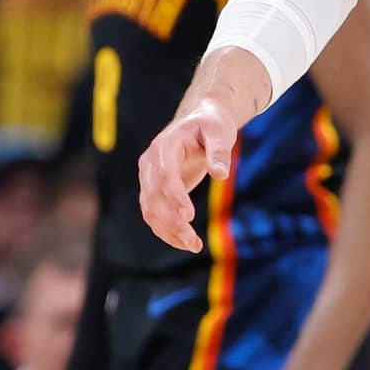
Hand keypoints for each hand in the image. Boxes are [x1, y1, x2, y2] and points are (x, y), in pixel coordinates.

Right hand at [140, 94, 243, 252]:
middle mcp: (150, 162)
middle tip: (194, 241)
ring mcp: (148, 177)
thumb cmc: (211, 125)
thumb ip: (219, 151)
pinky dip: (166, 231)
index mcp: (164, 145)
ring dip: (168, 231)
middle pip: (154, 196)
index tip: (189, 216)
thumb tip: (220, 175)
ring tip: (194, 246)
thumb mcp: (220, 132)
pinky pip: (154, 214)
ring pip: (150, 210)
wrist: (199, 123)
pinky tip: (185, 243)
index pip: (164, 174)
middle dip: (172, 221)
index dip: (174, 196)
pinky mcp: (153, 190)